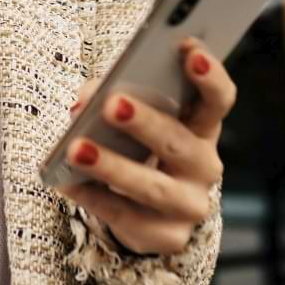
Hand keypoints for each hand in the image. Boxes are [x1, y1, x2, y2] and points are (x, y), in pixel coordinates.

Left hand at [53, 37, 234, 255]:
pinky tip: (66, 182)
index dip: (209, 75)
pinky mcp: (168, 236)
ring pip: (152, 186)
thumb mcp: (135, 117)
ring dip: (112, 166)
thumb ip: (112, 97)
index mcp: (202, 127)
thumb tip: (84, 102)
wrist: (148, 210)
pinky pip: (126, 216)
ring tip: (75, 149)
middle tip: (112, 104)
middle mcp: (205, 166)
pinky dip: (92, 197)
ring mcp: (190, 204)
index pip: (218, 100)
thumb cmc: (138, 146)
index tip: (187, 48)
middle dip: (145, 122)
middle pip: (180, 142)